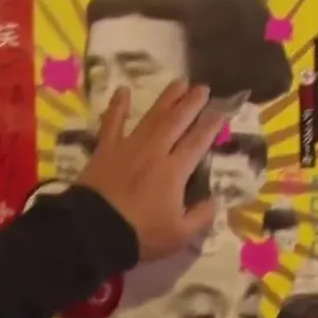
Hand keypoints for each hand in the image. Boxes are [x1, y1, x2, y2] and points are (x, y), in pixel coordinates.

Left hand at [77, 81, 226, 261]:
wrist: (95, 230)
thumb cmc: (140, 234)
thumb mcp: (179, 234)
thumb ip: (200, 216)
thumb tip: (214, 201)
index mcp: (175, 171)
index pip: (198, 141)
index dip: (212, 124)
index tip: (222, 110)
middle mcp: (155, 151)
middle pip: (177, 121)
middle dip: (192, 103)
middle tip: (203, 88)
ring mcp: (129, 147)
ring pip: (151, 116)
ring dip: (166, 99)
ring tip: (179, 83)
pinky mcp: (106, 149)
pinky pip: (112, 123)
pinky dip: (117, 106)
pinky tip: (122, 90)